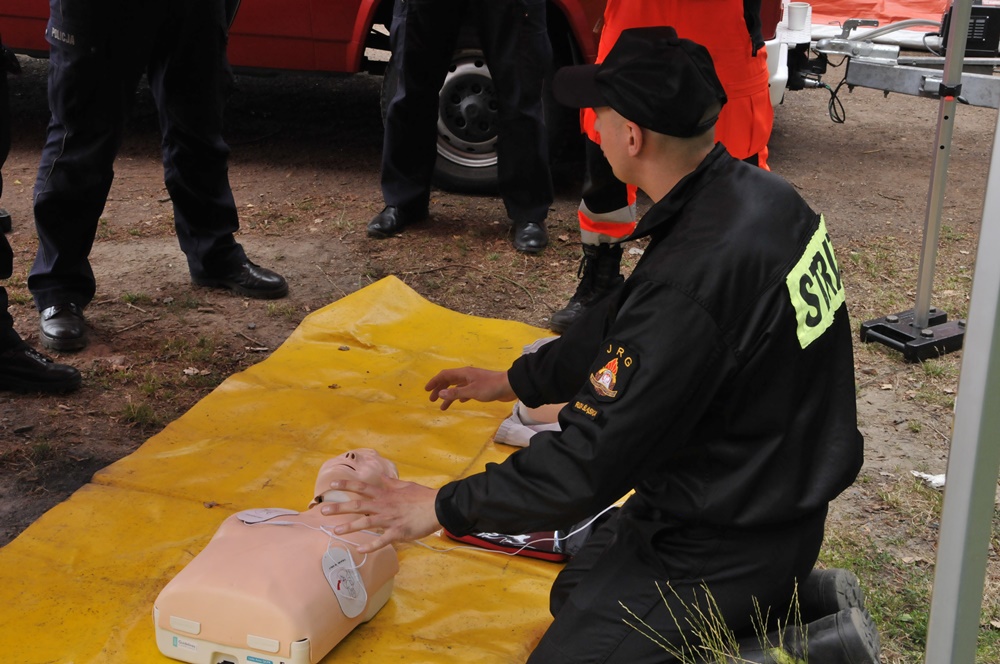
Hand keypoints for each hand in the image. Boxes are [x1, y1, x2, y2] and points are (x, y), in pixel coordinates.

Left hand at [320, 477, 440, 552]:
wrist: (438, 507)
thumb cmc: (423, 496)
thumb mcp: (406, 485)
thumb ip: (392, 483)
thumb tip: (383, 477)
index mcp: (385, 494)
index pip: (362, 488)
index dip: (347, 485)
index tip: (332, 486)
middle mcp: (384, 505)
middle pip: (357, 505)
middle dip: (339, 508)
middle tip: (323, 510)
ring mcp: (390, 519)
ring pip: (365, 523)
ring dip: (349, 527)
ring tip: (335, 531)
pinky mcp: (398, 532)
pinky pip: (382, 540)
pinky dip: (371, 546)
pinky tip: (360, 550)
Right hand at [424, 366, 515, 409]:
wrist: (509, 386)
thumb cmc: (490, 387)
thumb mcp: (471, 391)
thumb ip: (455, 393)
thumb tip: (440, 393)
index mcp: (463, 373)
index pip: (444, 375)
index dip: (434, 382)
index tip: (426, 390)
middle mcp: (466, 376)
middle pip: (449, 381)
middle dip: (439, 390)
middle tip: (432, 400)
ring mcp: (473, 381)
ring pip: (457, 388)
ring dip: (449, 396)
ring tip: (443, 407)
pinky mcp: (480, 387)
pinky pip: (465, 391)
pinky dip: (460, 396)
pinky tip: (460, 402)